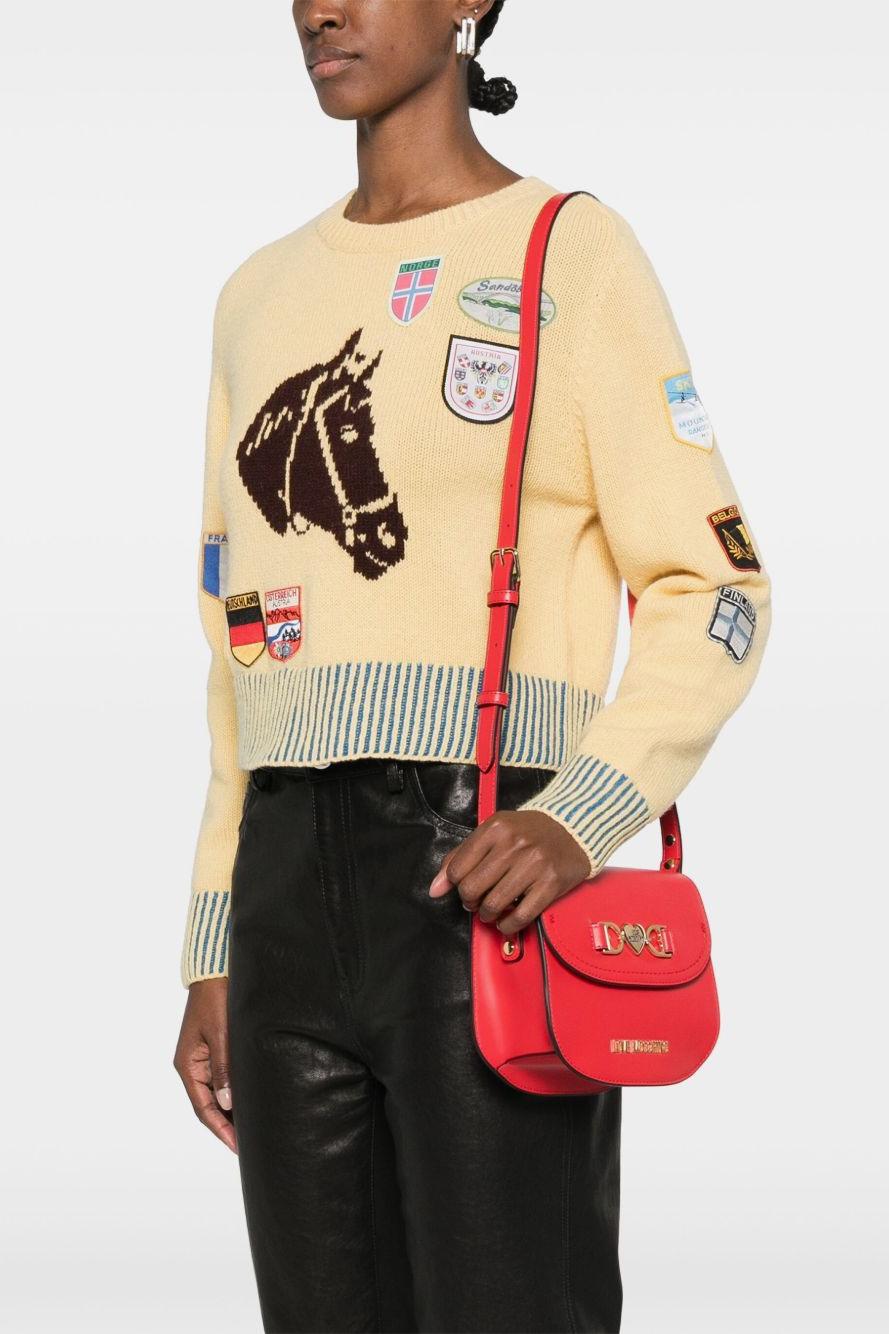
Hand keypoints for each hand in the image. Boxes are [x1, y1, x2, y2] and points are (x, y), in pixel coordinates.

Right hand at [173, 977, 236, 1153]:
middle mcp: (194, 1066)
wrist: (215, 972)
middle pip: (209, 1105)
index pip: (203, 1108)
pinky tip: (247, 1101)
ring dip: (230, 1112)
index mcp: (188, 1065)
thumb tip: (227, 1103)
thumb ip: (224, 1068)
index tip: (237, 1146)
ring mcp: (204, 1059)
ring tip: (250, 1129)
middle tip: (248, 1143)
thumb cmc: (216, 998)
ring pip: (217, 1094)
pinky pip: (223, 1079)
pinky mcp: (215, 1050)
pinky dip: (233, 1093)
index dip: (220, 1129)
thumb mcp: (221, 1034)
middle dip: (226, 1126)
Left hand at [428, 810, 591, 933]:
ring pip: (494, 904)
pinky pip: (521, 915)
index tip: (465, 886)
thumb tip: (435, 889)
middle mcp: (514, 844)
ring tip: (490, 911)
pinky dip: (508, 925)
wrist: (573, 829)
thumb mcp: (493, 833)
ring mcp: (534, 864)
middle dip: (469, 901)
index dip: (456, 884)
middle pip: (472, 888)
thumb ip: (461, 856)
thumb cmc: (529, 832)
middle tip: (476, 901)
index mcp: (496, 828)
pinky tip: (506, 921)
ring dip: (487, 915)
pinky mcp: (551, 884)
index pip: (457, 868)